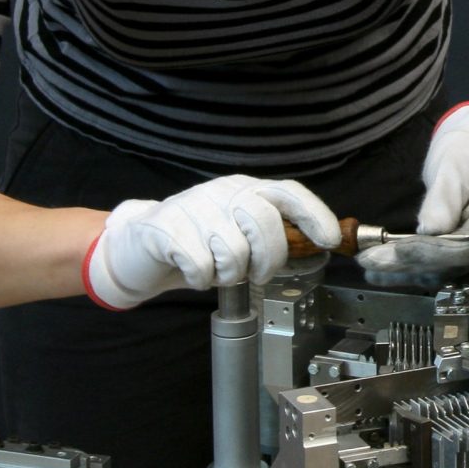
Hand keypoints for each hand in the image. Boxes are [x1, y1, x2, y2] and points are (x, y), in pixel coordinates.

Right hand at [83, 174, 340, 309]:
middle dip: (266, 259)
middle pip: (264, 223)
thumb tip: (314, 245)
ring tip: (216, 271)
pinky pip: (200, 264)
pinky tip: (193, 272)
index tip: (330, 239)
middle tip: (254, 274)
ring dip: (228, 274)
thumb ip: (270, 234)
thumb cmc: (197, 242)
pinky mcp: (166, 226)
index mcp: (245, 189)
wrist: (138, 244)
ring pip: (233, 250)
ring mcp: (194, 205)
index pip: (288, 193)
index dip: (314, 213)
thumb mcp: (238, 232)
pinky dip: (201, 279)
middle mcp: (223, 191)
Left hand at [357, 100, 468, 273]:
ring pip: (435, 270)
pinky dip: (403, 267)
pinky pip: (429, 265)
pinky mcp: (450, 252)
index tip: (399, 250)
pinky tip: (379, 270)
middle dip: (406, 264)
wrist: (466, 153)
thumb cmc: (466, 154)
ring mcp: (466, 250)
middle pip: (445, 265)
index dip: (429, 253)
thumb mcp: (456, 167)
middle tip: (372, 259)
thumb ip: (445, 197)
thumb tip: (432, 228)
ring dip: (400, 271)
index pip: (462, 249)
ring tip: (369, 266)